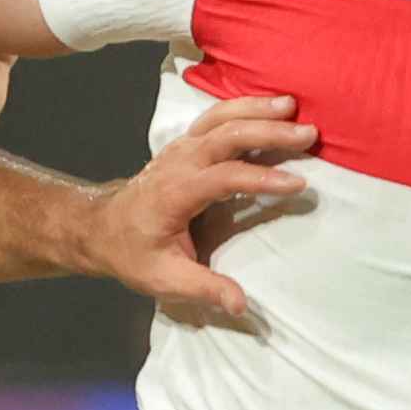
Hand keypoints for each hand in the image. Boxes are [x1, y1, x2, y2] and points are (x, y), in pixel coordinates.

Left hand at [93, 94, 316, 328]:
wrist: (101, 228)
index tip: (298, 183)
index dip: (261, 179)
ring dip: (258, 109)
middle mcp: (178, 162)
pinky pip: (217, 116)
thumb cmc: (133, 253)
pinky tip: (271, 104)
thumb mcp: (163, 279)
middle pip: (226, 136)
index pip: (223, 178)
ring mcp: (181, 148)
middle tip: (309, 134)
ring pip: (221, 117)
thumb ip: (204, 288)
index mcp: (174, 194)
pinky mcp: (186, 143)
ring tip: (293, 106)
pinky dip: (245, 106)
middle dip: (269, 132)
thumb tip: (241, 305)